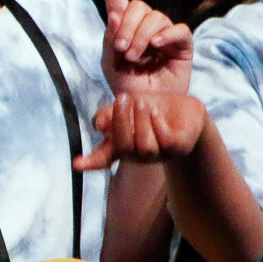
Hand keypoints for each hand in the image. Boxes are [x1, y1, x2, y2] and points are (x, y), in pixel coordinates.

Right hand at [74, 91, 208, 169]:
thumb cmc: (153, 109)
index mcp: (123, 145)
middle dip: (121, 122)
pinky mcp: (179, 147)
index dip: (90, 161)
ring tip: (141, 102)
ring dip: (141, 121)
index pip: (103, 158)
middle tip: (122, 98)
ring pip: (145, 147)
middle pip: (124, 147)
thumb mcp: (129, 106)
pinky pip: (165, 140)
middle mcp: (139, 154)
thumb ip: (111, 114)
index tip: (76, 163)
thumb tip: (97, 125)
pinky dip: (157, 124)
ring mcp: (160, 153)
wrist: (186, 111)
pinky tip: (156, 111)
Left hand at [96, 0, 191, 96]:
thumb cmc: (128, 88)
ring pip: (155, 17)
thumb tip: (115, 13)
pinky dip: (165, 35)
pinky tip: (156, 47)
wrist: (146, 109)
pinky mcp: (182, 45)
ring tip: (135, 58)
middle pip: (137, 5)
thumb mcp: (111, 65)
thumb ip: (110, 40)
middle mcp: (144, 26)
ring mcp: (164, 34)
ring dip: (141, 36)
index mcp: (124, 28)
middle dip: (127, 26)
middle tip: (123, 50)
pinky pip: (177, 30)